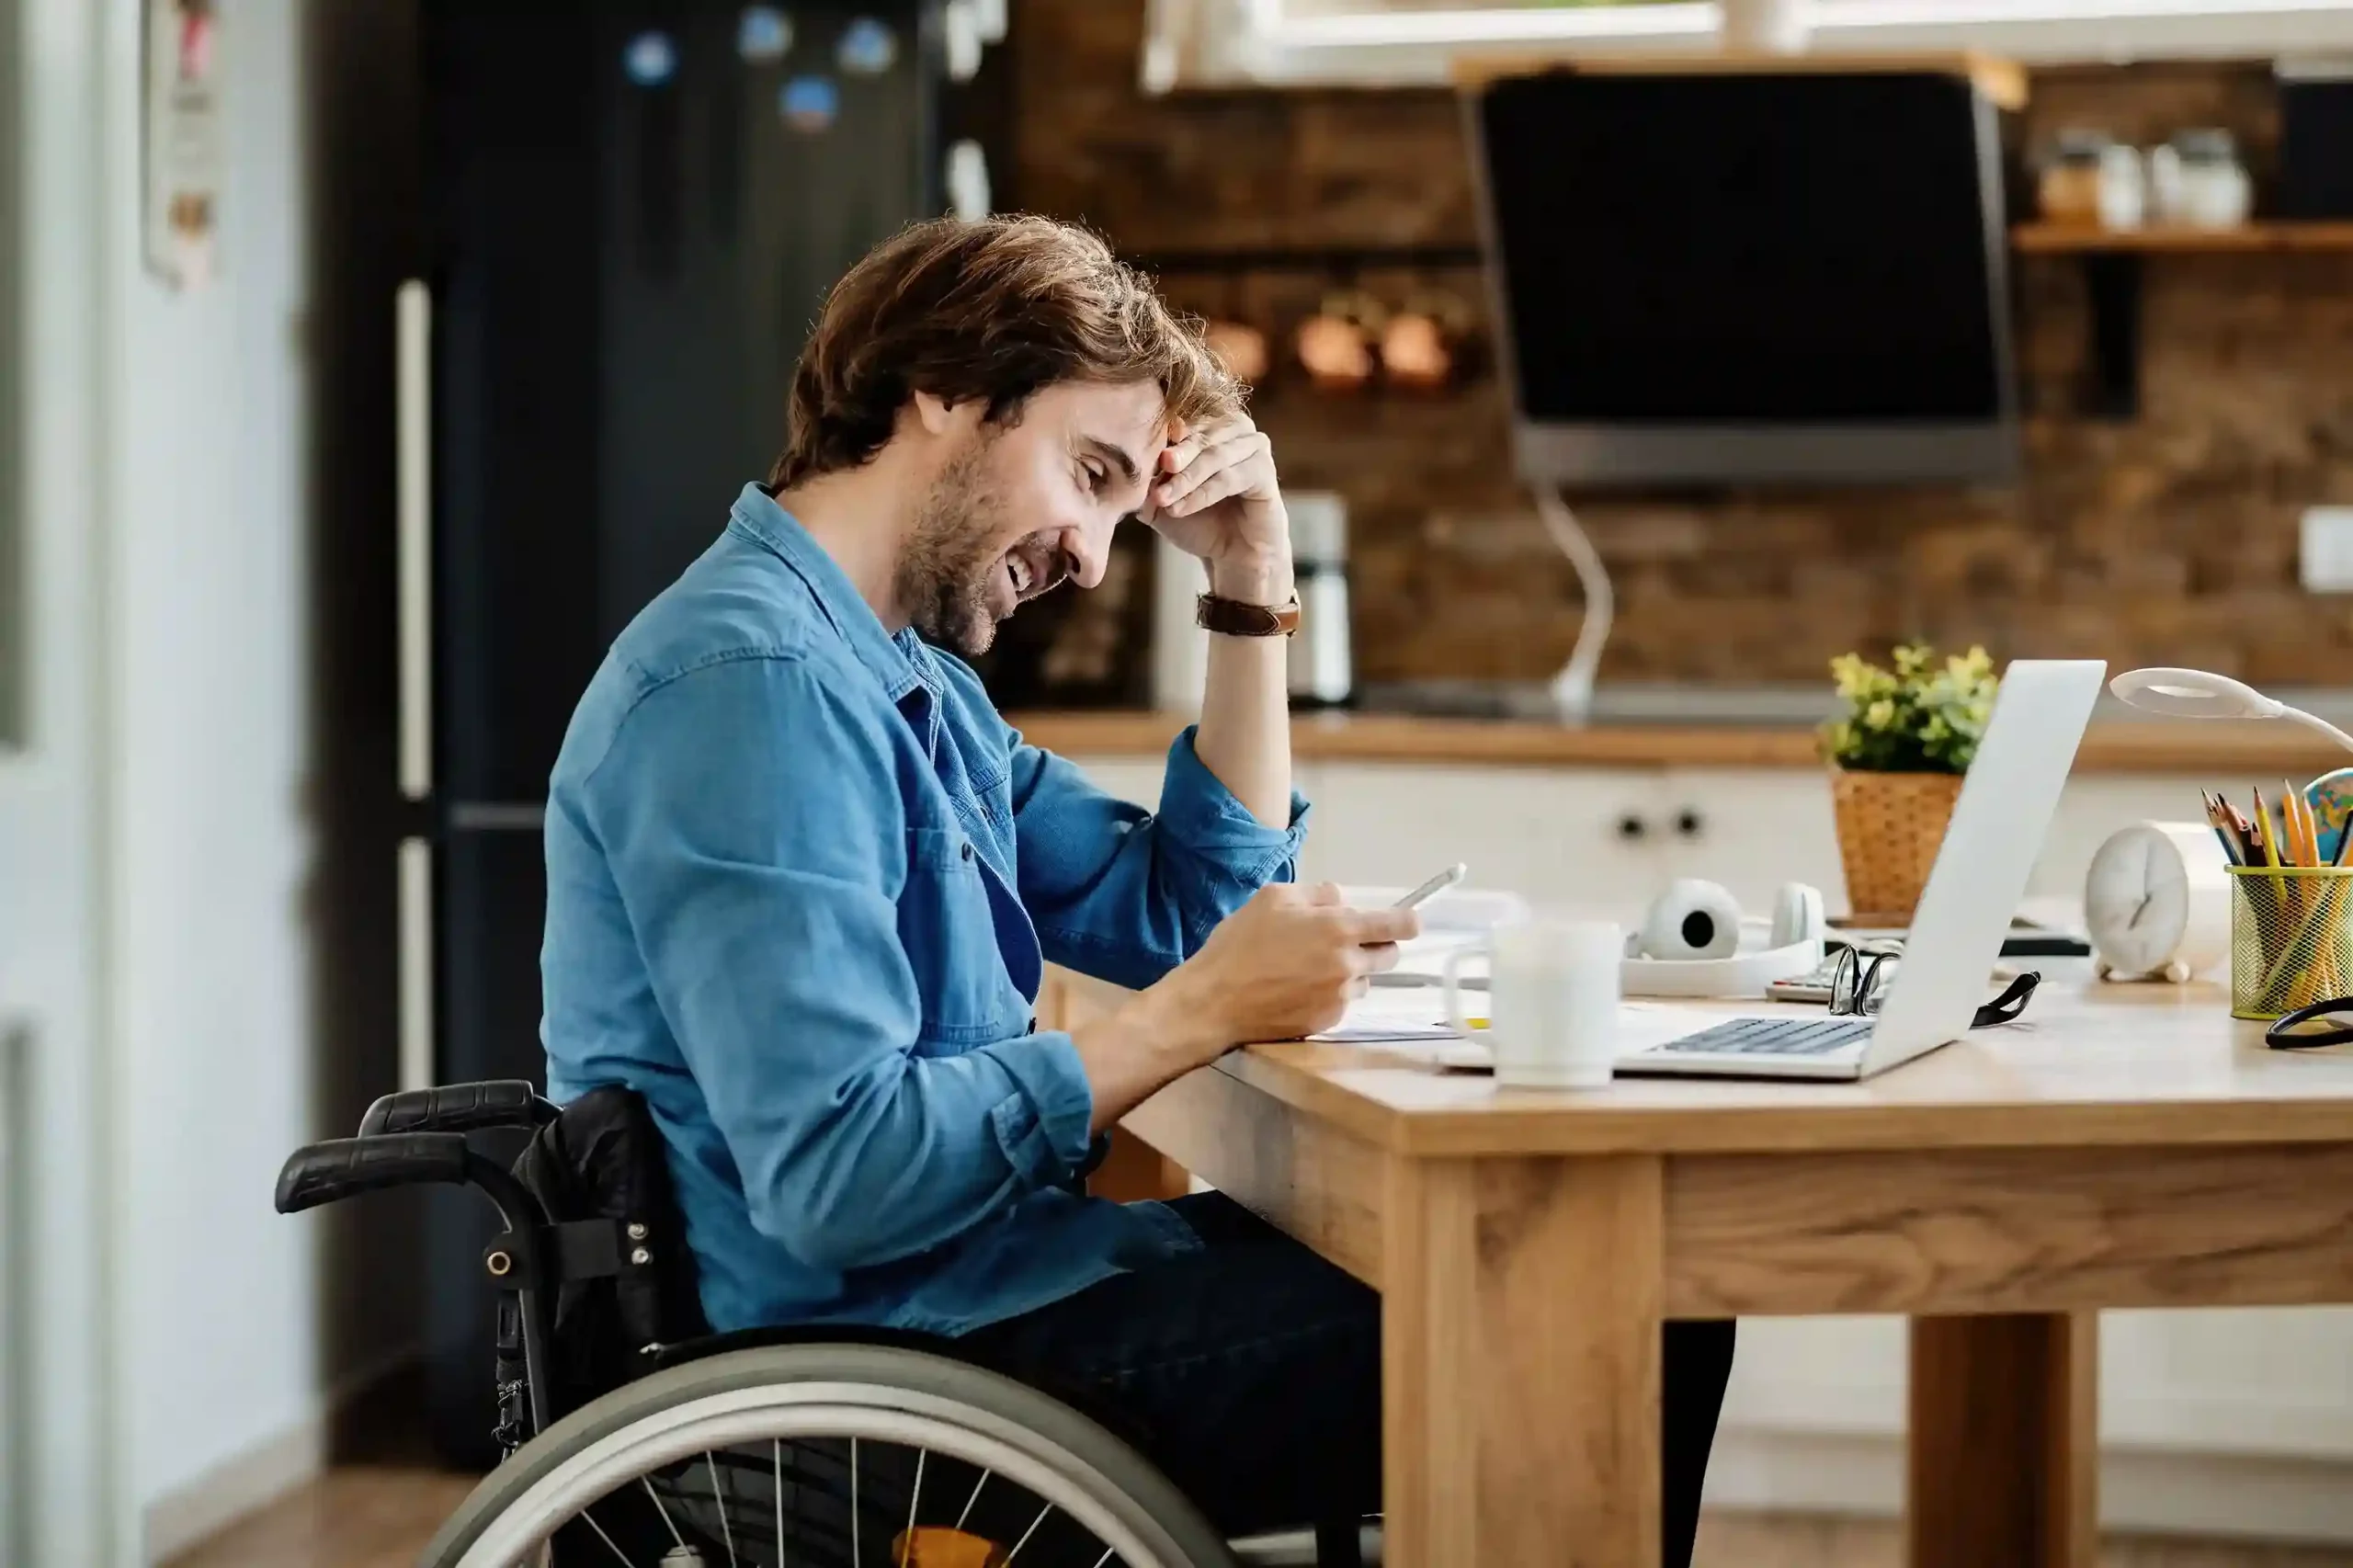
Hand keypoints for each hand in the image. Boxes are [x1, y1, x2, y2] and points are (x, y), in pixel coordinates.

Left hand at [1140, 413, 1292, 603]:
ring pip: (1214, 456)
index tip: (1137, 450)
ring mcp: (1254, 446)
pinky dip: (1202, 493)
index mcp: (1210, 422)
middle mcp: (1235, 427)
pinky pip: (1230, 478)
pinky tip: (1181, 508)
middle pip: (1200, 434)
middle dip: (1174, 456)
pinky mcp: (1266, 470)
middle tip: (1155, 471)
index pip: (1183, 420)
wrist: (1233, 554)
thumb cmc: (1198, 519)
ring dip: (1185, 479)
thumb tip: (1122, 463)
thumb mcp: (1164, 497)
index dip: (1160, 436)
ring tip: (1161, 499)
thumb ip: (1146, 479)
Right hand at [1147, 883, 1420, 1058]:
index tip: (1405, 922)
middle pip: (1390, 956)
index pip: (1400, 925)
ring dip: (1350, 972)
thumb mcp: (1273, 899)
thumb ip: (1316, 894)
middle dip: (1374, 946)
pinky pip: (1343, 1002)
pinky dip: (1330, 994)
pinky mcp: (1328, 1021)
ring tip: (1310, 968)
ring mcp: (1340, 996)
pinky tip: (1299, 989)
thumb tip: (1340, 899)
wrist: (1214, 1000)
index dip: (1408, 921)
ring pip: (1364, 980)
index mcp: (1339, 929)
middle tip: (1342, 942)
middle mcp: (1348, 964)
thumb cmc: (1240, 944)